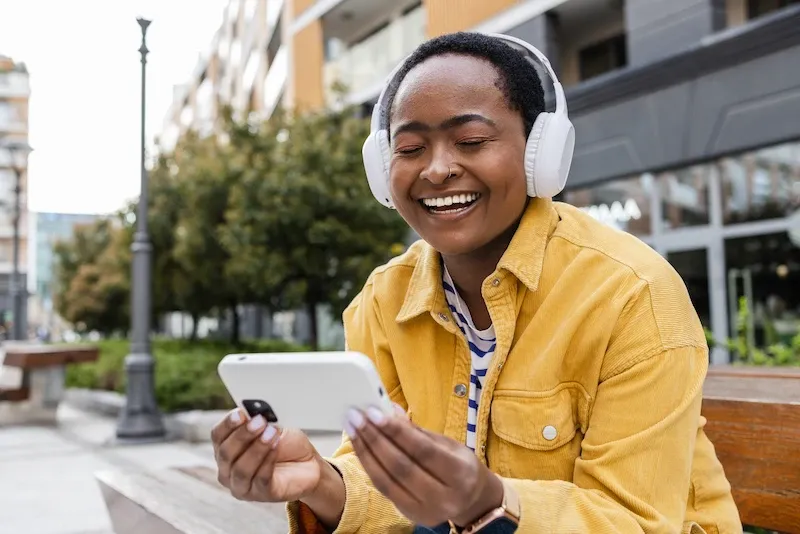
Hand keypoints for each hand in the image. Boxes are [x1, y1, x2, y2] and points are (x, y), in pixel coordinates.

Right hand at [212, 408, 321, 502]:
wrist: (308, 463)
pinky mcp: (261, 495)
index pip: (217, 436)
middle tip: (260, 421)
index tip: (241, 413)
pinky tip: (276, 448)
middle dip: (243, 435)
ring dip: (257, 448)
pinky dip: (268, 461)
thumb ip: (259, 421)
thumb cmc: (286, 444)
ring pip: (241, 469)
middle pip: (225, 453)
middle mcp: (228, 470)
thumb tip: (252, 413)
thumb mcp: (272, 426)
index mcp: (225, 448)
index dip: (227, 424)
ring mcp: (242, 486)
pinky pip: (260, 479)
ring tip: (272, 433)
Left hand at [346, 406, 503, 527]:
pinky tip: (360, 448)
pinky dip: (369, 466)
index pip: (423, 451)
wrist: (472, 500)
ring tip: (353, 429)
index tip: (374, 412)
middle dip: (375, 439)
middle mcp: (444, 497)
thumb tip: (389, 410)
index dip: (397, 431)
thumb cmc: (460, 465)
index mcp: (460, 474)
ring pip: (387, 480)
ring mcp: (426, 511)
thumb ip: (418, 431)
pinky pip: (384, 489)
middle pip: (401, 467)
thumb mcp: (448, 444)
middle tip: (356, 417)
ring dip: (365, 452)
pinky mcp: (410, 516)